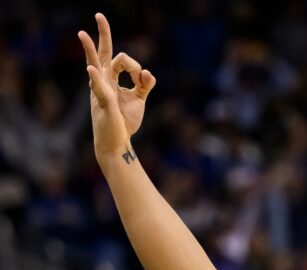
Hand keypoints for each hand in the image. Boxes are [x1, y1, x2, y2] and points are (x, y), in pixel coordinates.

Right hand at [78, 13, 155, 161]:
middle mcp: (104, 81)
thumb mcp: (139, 99)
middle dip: (103, 35)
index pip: (121, 60)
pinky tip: (92, 70)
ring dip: (90, 49)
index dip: (136, 67)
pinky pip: (99, 88)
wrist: (117, 142)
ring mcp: (101, 90)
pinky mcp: (103, 103)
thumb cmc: (124, 121)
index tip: (142, 80)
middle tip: (99, 15)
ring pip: (96, 65)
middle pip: (103, 53)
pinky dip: (96, 79)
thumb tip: (148, 72)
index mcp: (112, 79)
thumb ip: (145, 84)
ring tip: (83, 34)